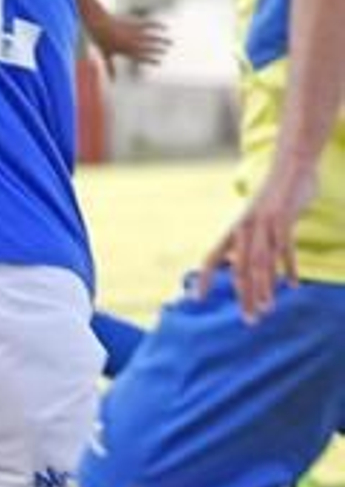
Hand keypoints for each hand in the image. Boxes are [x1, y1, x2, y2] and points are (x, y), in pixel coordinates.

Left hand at [85, 10, 171, 78]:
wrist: (99, 23)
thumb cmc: (100, 40)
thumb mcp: (105, 55)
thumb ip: (110, 68)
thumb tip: (112, 81)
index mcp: (125, 51)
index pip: (141, 57)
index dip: (151, 60)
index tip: (159, 62)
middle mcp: (132, 43)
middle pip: (148, 47)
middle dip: (158, 50)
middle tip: (166, 51)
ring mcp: (134, 33)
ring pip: (151, 38)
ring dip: (162, 40)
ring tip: (170, 43)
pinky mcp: (135, 23)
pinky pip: (149, 24)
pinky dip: (158, 25)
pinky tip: (165, 27)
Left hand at [197, 165, 313, 319]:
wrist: (290, 166)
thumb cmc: (270, 198)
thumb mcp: (251, 220)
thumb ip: (244, 242)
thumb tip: (235, 266)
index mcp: (232, 230)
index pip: (211, 258)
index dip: (203, 278)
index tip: (195, 299)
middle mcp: (244, 229)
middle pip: (241, 269)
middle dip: (244, 296)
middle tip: (248, 320)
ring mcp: (265, 225)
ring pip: (262, 263)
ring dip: (265, 288)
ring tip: (266, 310)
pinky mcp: (285, 220)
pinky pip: (286, 250)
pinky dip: (289, 269)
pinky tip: (291, 286)